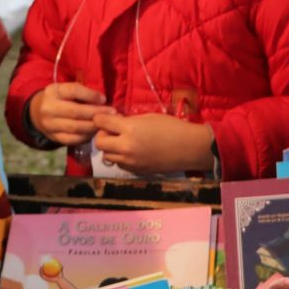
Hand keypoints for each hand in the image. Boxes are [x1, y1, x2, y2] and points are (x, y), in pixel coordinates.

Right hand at [28, 83, 111, 146]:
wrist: (38, 112)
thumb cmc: (60, 98)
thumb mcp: (66, 90)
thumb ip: (82, 93)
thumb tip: (103, 101)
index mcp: (53, 91)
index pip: (73, 91)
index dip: (90, 95)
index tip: (104, 99)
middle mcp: (49, 108)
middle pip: (75, 112)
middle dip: (96, 113)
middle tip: (112, 113)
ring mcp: (49, 125)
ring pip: (75, 128)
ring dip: (93, 126)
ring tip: (105, 124)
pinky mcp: (53, 137)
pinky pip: (73, 139)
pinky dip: (86, 136)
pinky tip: (95, 132)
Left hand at [92, 113, 214, 173]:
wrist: (189, 148)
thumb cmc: (172, 127)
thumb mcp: (148, 117)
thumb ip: (129, 120)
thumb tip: (115, 121)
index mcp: (129, 129)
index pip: (100, 122)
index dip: (100, 118)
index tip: (105, 118)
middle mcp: (126, 147)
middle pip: (99, 142)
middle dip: (102, 135)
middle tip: (113, 131)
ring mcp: (130, 162)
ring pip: (107, 156)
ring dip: (110, 148)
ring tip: (123, 142)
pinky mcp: (135, 171)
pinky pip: (119, 164)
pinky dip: (121, 158)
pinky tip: (132, 152)